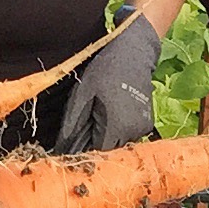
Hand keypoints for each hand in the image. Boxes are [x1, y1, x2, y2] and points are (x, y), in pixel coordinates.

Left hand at [53, 11, 159, 153]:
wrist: (133, 53)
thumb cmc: (104, 71)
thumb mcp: (81, 96)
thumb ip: (72, 126)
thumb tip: (61, 151)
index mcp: (116, 127)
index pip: (96, 154)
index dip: (83, 151)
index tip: (74, 143)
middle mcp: (134, 132)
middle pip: (108, 151)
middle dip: (94, 143)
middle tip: (85, 124)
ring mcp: (143, 128)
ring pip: (119, 144)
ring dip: (106, 137)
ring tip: (99, 114)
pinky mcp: (147, 122)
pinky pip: (128, 135)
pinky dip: (117, 130)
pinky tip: (111, 112)